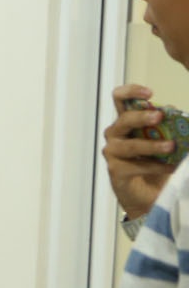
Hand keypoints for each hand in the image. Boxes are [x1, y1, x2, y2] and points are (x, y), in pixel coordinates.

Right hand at [105, 83, 175, 221]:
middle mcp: (116, 135)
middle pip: (123, 120)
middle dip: (141, 117)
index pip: (120, 99)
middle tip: (159, 116)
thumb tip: (175, 112)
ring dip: (152, 145)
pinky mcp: (116, 171)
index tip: (149, 93)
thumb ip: (166, 125)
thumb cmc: (154, 163)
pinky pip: (136, 166)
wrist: (149, 195)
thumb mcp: (164, 139)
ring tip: (171, 147)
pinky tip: (171, 168)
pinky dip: (156, 167)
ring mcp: (113, 153)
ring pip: (130, 145)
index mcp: (126, 122)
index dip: (130, 92)